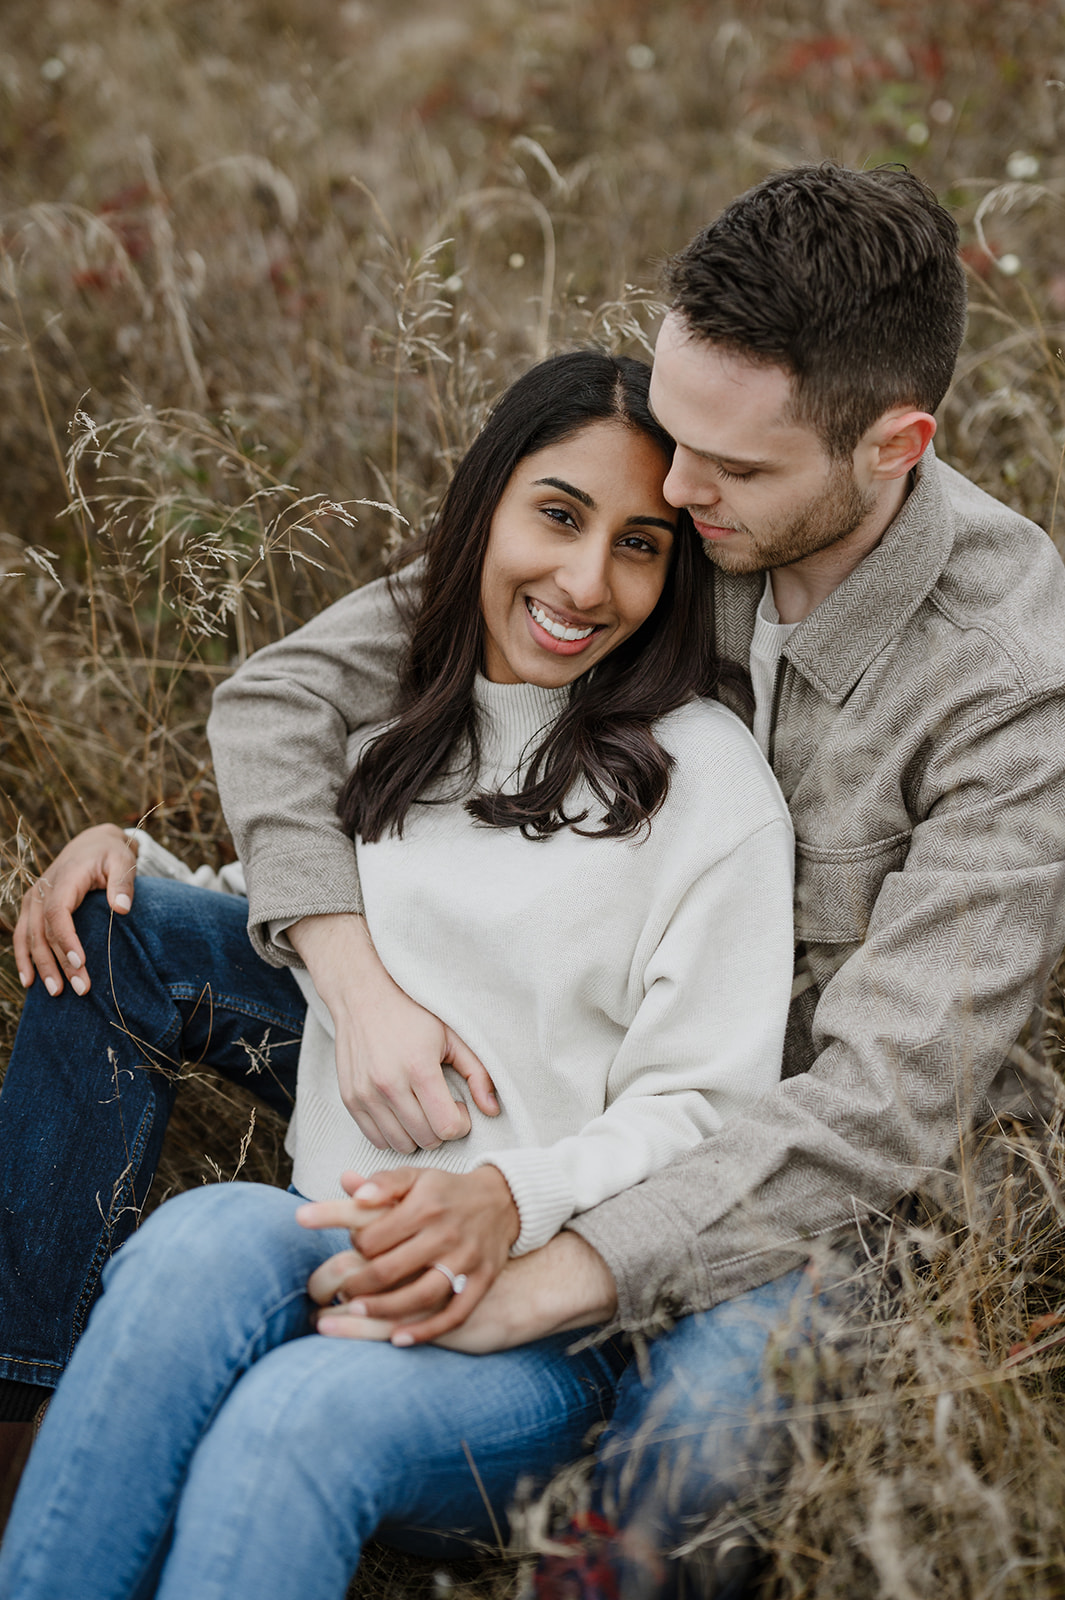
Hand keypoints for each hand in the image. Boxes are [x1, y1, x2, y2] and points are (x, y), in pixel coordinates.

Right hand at [12, 824, 136, 996]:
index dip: (66, 939)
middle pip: (44, 931)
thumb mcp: (123, 861)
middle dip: (59, 962)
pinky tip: (30, 981)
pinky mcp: (32, 908)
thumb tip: (123, 908)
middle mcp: (42, 889)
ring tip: (56, 992)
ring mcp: (33, 899)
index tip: (80, 963)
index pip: (58, 913)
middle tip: (80, 989)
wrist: (92, 843)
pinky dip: (24, 958)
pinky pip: (22, 935)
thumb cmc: (111, 854)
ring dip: (40, 966)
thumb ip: (123, 883)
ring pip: (29, 937)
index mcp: (64, 878)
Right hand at [287, 913, 498, 1152]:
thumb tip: (493, 1111)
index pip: (447, 1127)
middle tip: (441, 1104)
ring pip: (401, 1144)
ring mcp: (365, 1094)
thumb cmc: (412, 1011)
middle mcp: (388, 1084)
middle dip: (441, 1128)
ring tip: (421, 1108)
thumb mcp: (452, 1035)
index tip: (459, 1106)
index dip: (461, 1123)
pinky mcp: (349, 1098)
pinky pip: (375, 1138)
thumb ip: (477, 1073)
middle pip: (426, 1139)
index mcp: (418, 1068)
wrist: (362, 994)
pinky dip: (392, 1134)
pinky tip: (401, 1111)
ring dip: (417, 1134)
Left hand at [300, 1164, 520, 1342]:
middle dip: (357, 1285)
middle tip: (343, 1291)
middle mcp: (445, 1234)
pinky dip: (426, 1331)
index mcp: (424, 1206)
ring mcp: (465, 1261)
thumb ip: (382, 1182)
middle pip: (389, 1270)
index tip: (353, 1249)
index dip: (355, 1247)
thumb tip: (352, 1190)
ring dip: (382, 1310)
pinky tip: (398, 1338)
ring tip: (357, 1311)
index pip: (373, 1238)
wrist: (502, 1200)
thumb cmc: (446, 1191)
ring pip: (418, 1297)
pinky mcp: (481, 1281)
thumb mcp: (415, 1176)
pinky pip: (453, 1315)